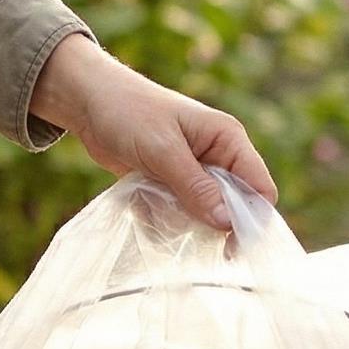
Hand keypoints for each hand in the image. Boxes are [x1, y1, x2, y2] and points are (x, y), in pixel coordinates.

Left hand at [29, 33, 277, 231]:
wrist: (88, 101)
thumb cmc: (128, 112)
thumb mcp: (163, 150)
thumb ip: (195, 187)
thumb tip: (227, 224)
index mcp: (228, 139)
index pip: (260, 187)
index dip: (251, 219)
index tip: (230, 247)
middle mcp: (218, 155)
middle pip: (234, 205)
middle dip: (214, 224)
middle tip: (188, 237)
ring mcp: (194, 170)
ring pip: (205, 212)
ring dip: (185, 222)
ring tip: (157, 213)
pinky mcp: (172, 181)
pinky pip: (180, 211)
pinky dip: (165, 217)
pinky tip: (143, 210)